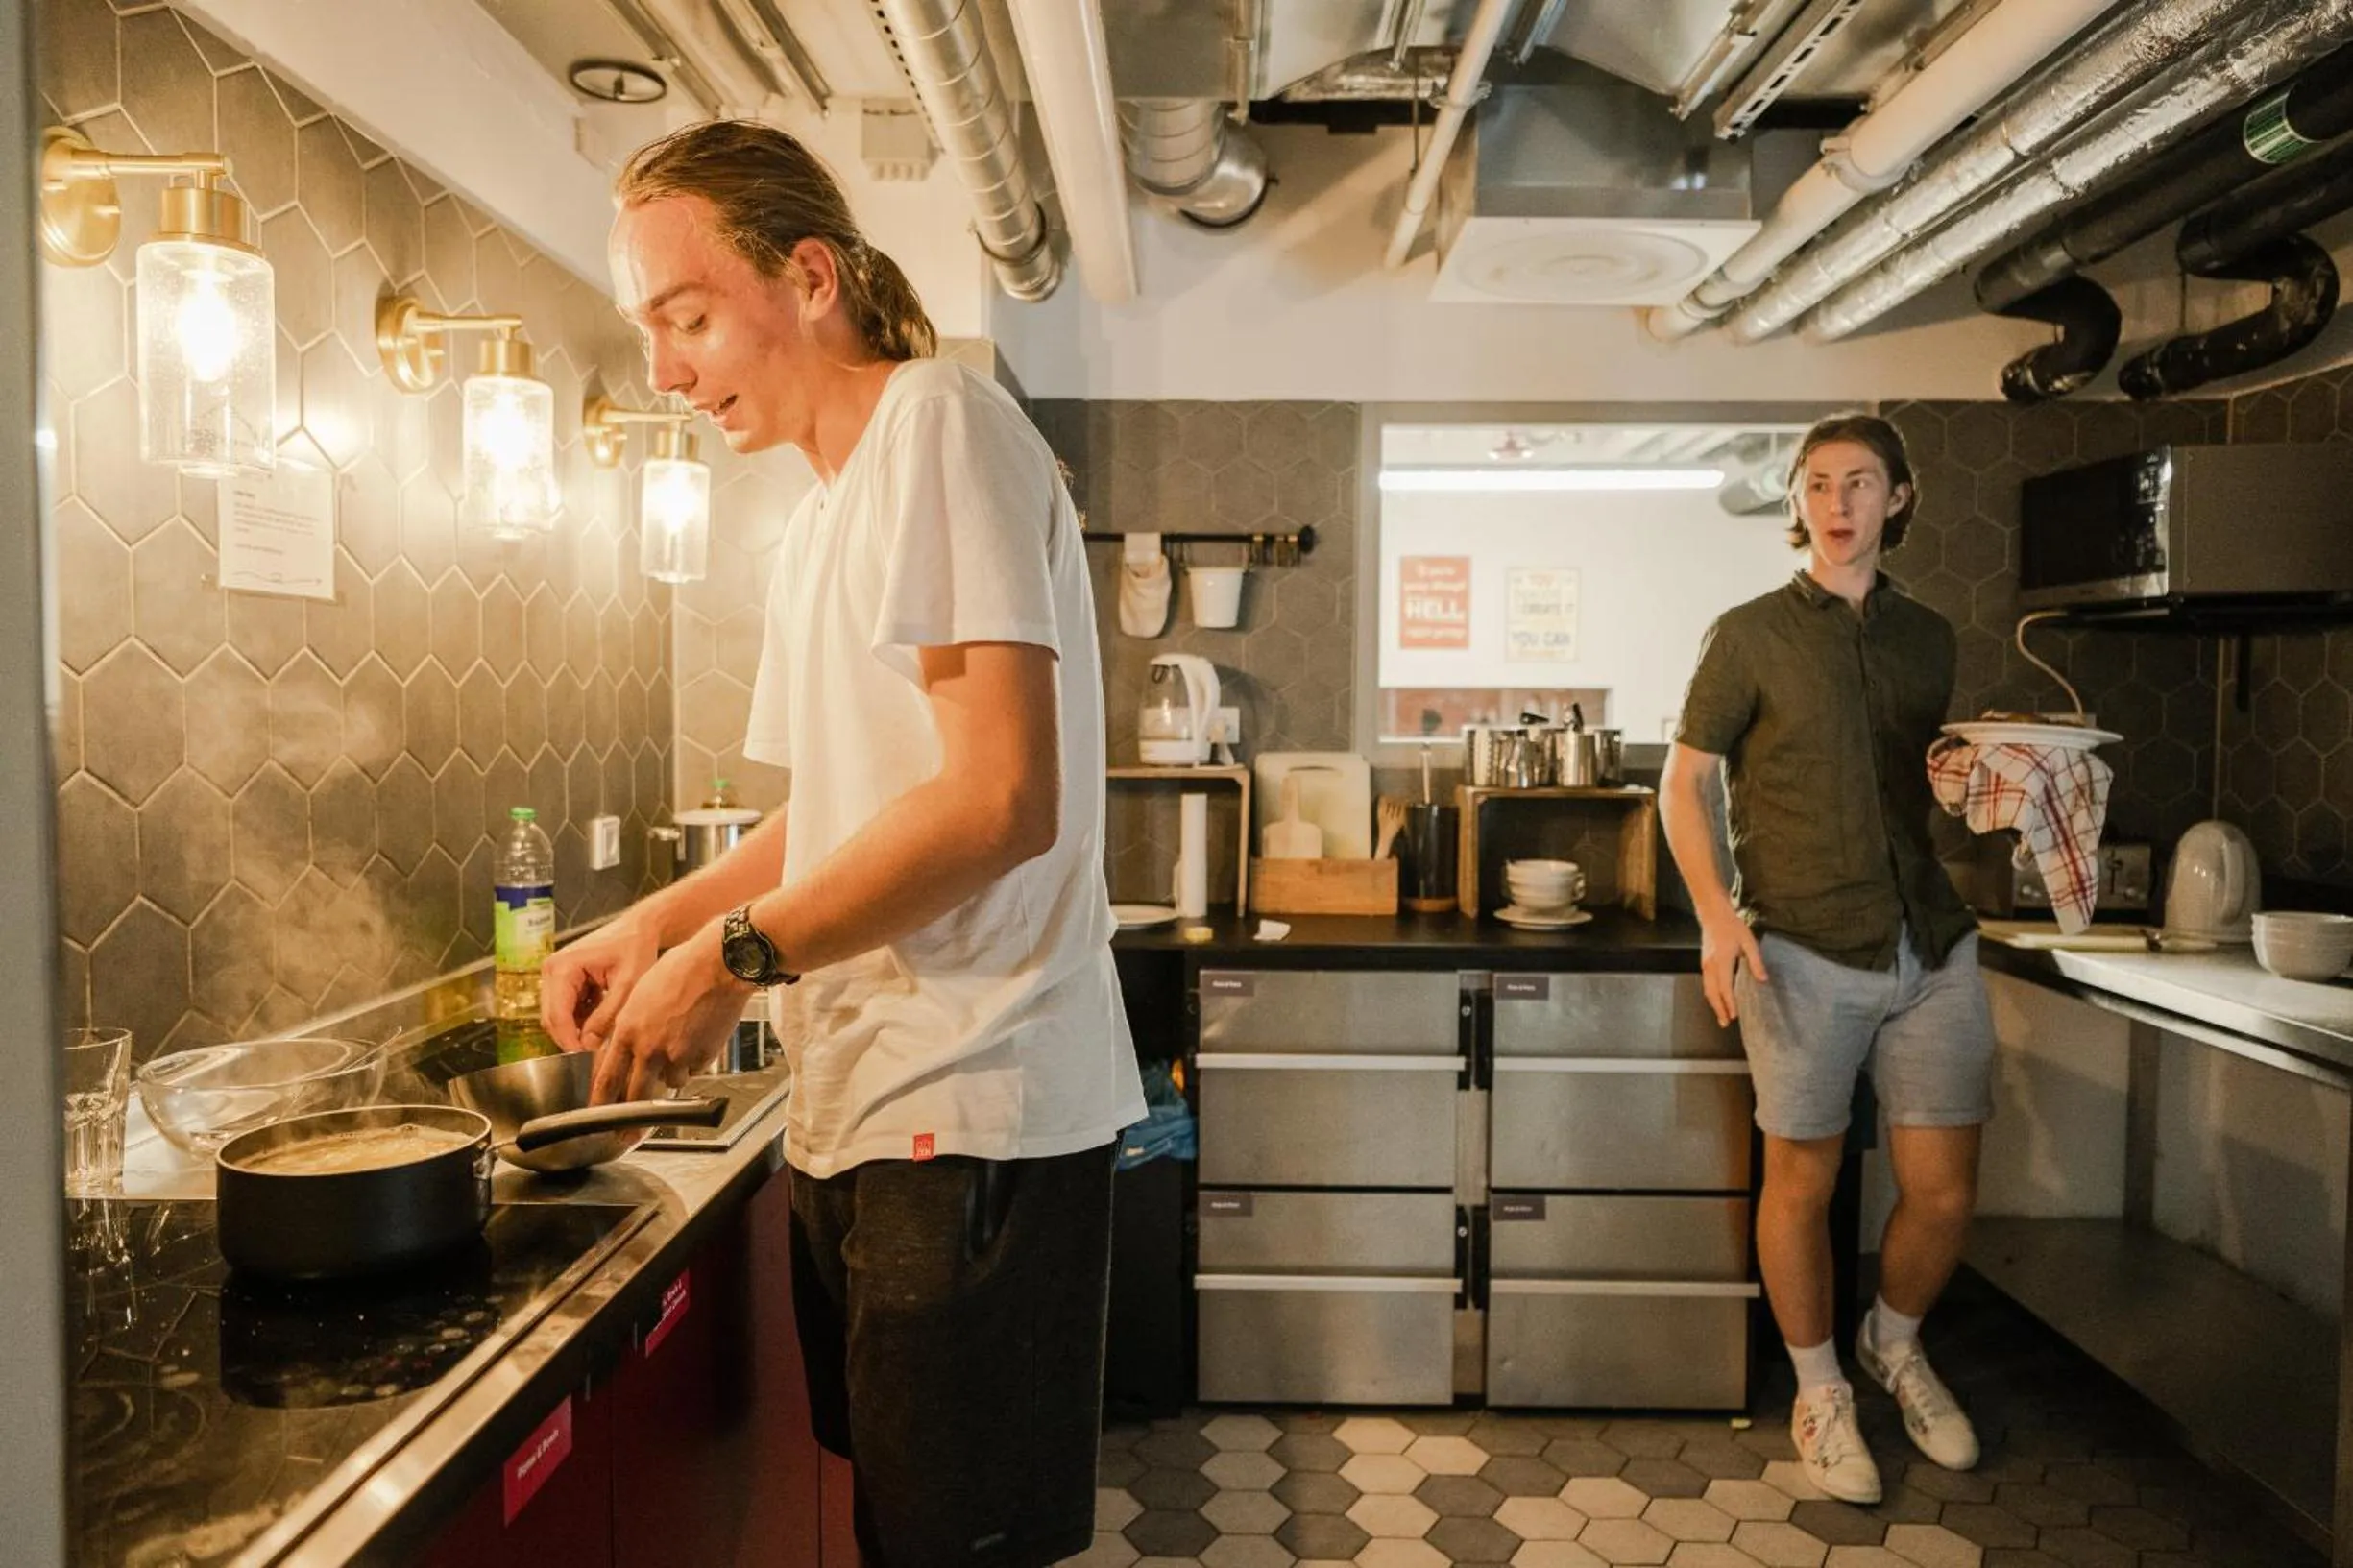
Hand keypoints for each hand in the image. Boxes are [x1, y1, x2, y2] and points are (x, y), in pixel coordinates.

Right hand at [540, 913, 660, 1052]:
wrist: (640, 928)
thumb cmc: (635, 948)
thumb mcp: (626, 986)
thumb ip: (606, 1016)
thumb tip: (588, 1045)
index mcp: (563, 967)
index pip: (557, 1015)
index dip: (569, 1040)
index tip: (585, 1058)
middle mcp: (552, 969)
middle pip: (552, 1018)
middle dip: (571, 1037)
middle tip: (595, 1052)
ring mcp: (555, 974)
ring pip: (557, 1016)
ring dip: (577, 1028)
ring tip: (604, 1032)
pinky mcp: (563, 979)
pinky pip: (565, 1008)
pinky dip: (581, 1018)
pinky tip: (602, 1016)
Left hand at [589, 920, 753, 1103]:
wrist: (718, 965)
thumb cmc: (681, 970)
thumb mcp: (640, 994)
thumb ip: (630, 1026)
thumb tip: (625, 1049)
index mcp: (628, 1030)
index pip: (607, 1077)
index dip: (600, 1102)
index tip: (597, 1116)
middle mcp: (649, 1047)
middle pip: (636, 1093)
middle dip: (631, 1120)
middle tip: (627, 1134)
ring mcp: (677, 1054)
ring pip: (669, 1082)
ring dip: (670, 1075)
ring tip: (679, 1050)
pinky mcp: (703, 1056)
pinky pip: (693, 1070)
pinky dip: (692, 1063)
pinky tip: (697, 1039)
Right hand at [1699, 910, 1767, 1028]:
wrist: (1713, 914)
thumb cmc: (1732, 926)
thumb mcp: (1749, 942)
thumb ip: (1755, 962)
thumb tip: (1763, 980)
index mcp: (1722, 961)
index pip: (1725, 988)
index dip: (1730, 1003)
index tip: (1735, 1015)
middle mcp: (1711, 965)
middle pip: (1713, 993)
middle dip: (1719, 1010)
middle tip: (1725, 1023)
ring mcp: (1705, 964)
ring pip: (1707, 990)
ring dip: (1714, 1004)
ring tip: (1721, 1016)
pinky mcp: (1704, 963)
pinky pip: (1706, 984)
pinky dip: (1711, 995)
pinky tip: (1717, 999)